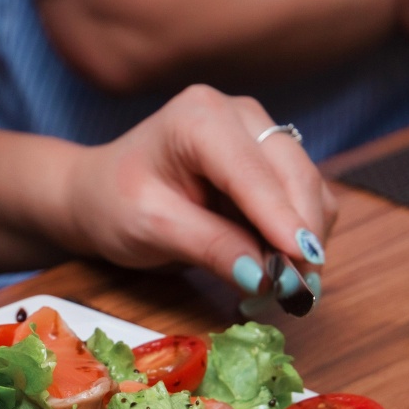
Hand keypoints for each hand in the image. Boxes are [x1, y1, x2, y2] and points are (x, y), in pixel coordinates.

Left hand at [59, 85, 337, 306]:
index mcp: (200, 118)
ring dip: (306, 240)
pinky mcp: (271, 161)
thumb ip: (209, 246)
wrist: (100, 194)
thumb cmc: (113, 204)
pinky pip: (303, 199)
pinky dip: (299, 237)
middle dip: (302, 235)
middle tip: (297, 294)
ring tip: (285, 288)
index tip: (303, 262)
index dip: (282, 219)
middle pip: (295, 175)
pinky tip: (279, 268)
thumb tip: (264, 277)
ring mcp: (260, 134)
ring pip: (309, 189)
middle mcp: (240, 115)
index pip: (253, 172)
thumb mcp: (150, 228)